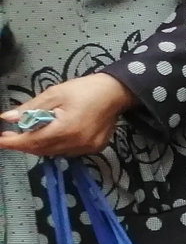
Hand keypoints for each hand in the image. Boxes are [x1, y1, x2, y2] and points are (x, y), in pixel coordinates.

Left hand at [0, 72, 134, 157]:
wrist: (116, 92)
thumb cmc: (85, 89)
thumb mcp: (54, 94)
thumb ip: (31, 108)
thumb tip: (7, 118)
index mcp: (66, 128)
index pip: (33, 141)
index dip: (14, 143)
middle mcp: (76, 143)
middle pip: (42, 150)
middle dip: (24, 144)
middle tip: (10, 135)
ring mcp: (86, 148)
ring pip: (54, 153)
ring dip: (38, 146)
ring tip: (29, 134)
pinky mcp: (93, 148)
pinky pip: (67, 152)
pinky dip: (55, 146)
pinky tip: (51, 136)